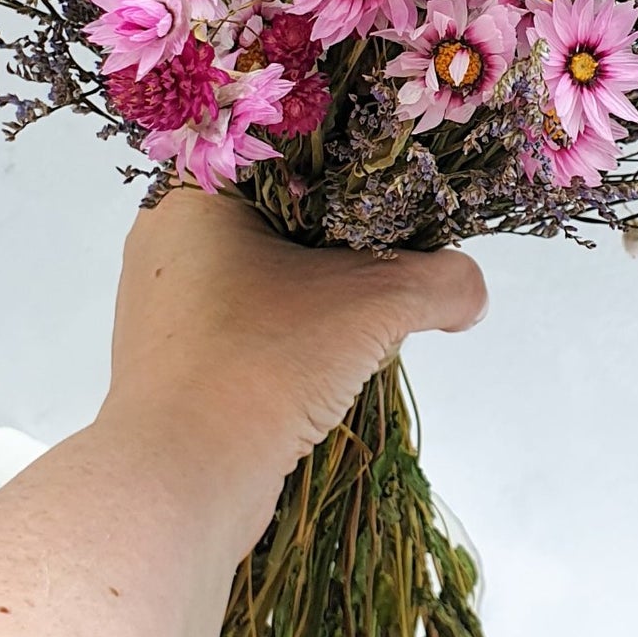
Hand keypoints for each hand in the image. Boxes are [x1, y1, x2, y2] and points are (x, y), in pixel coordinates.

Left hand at [95, 189, 486, 557]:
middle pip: (278, 214)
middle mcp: (167, 243)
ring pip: (266, 274)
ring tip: (373, 309)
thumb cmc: (258, 363)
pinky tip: (334, 358)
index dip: (347, 162)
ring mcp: (167, 307)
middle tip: (399, 247)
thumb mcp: (372, 305)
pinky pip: (251, 324)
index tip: (400, 183)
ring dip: (323, 292)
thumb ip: (439, 281)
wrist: (180, 485)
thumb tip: (470, 293)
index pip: (280, 152)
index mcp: (191, 197)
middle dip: (344, 236)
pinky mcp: (178, 362)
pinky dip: (296, 334)